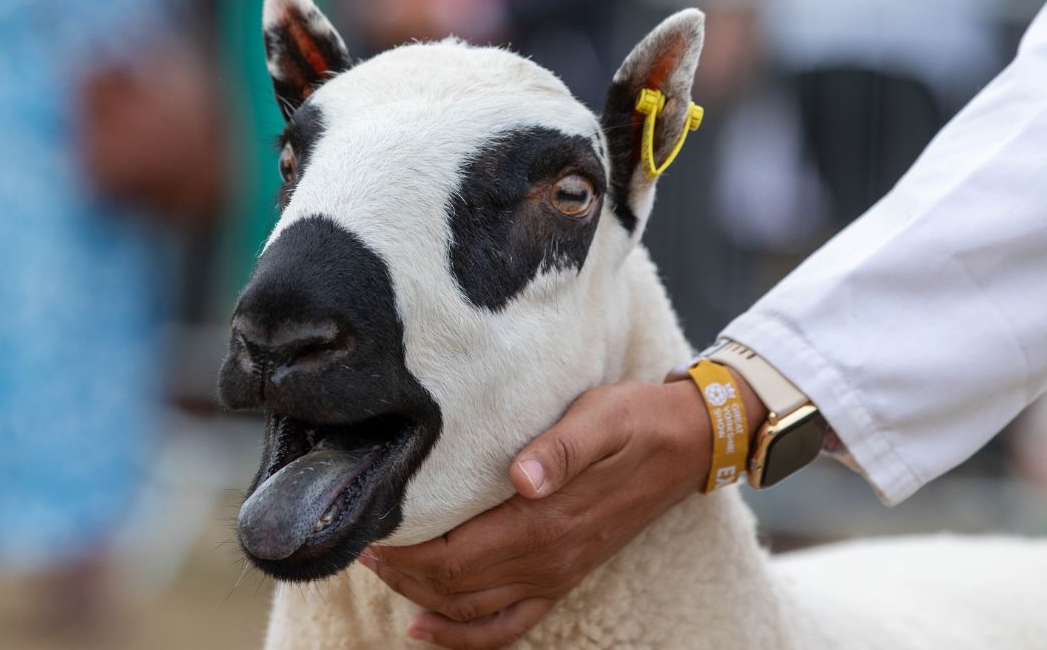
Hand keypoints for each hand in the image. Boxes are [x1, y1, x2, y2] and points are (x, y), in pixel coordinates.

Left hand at [361, 374, 765, 648]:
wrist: (685, 444)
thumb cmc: (634, 421)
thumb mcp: (600, 417)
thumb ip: (561, 448)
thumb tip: (522, 476)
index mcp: (547, 523)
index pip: (456, 555)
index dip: (406, 552)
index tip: (369, 529)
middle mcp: (548, 560)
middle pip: (452, 586)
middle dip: (401, 572)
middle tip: (361, 543)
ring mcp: (556, 575)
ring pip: (471, 609)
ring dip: (421, 597)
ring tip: (382, 569)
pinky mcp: (564, 575)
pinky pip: (508, 624)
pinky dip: (464, 635)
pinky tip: (427, 628)